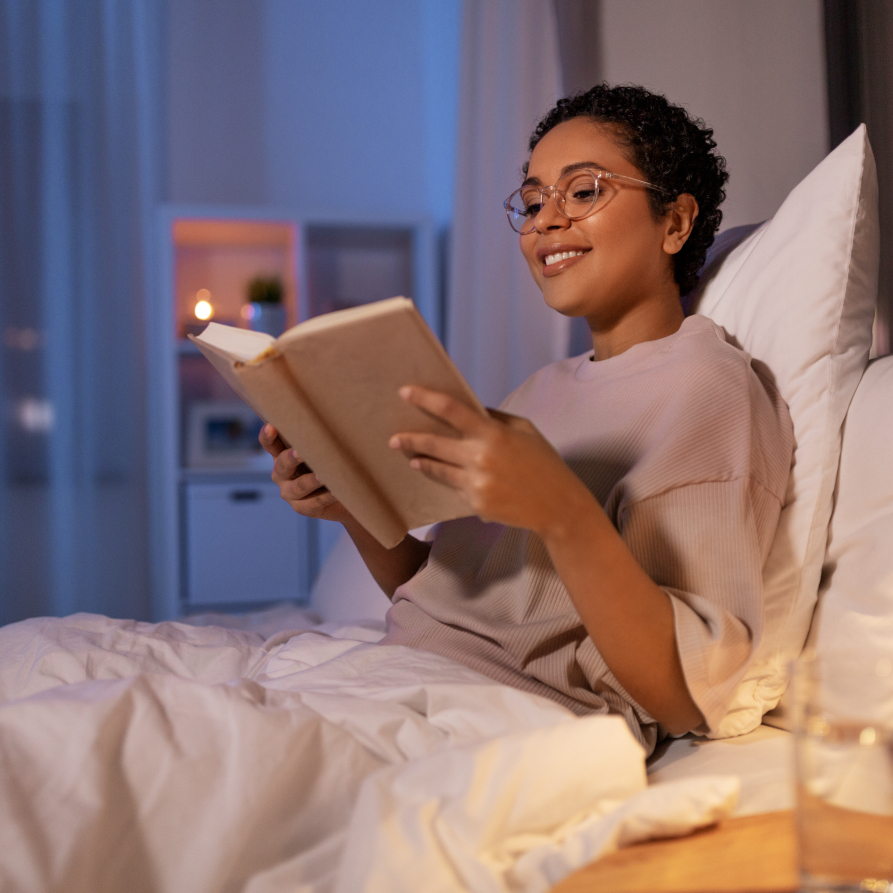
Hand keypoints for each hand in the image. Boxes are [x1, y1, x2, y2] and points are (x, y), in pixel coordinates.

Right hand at [258, 424, 352, 523]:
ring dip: (311, 480)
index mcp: (281, 455)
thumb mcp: (319, 448)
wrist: (343, 494)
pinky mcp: (304, 508)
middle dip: (291, 458)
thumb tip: (329, 408)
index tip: (271, 426)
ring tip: (323, 475)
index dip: (268, 436)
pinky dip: (327, 496)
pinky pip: (316, 502)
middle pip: (282, 465)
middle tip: (300, 452)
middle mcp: (282, 475)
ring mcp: (291, 493)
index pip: (270, 444)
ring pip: (299, 486)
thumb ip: (316, 435)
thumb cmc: (329, 463)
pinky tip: (337, 491)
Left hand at [388, 386, 591, 536]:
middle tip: (394, 438)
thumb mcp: (524, 430)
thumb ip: (493, 418)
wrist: (558, 505)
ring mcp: (476, 484)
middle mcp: (480, 458)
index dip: (425, 399)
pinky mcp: (475, 505)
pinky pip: (456, 489)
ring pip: (437, 470)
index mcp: (493, 434)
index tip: (405, 392)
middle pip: (433, 444)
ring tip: (413, 459)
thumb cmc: (543, 462)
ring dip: (422, 462)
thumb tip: (467, 408)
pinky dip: (455, 483)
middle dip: (410, 440)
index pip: (451, 410)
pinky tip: (458, 480)